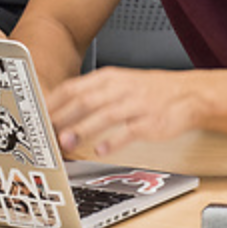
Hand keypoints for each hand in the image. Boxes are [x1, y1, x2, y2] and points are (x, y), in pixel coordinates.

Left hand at [46, 67, 202, 157]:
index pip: (74, 87)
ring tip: (66, 141)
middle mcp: (120, 88)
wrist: (188, 94)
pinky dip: (114, 140)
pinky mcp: (150, 122)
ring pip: (105, 115)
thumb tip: (61, 109)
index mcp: (109, 78)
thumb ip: (91, 95)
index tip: (38, 116)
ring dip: (83, 128)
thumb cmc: (150, 92)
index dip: (54, 102)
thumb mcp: (119, 84)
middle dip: (63, 116)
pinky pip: (129, 131)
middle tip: (45, 131)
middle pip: (86, 100)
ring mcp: (136, 104)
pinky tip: (101, 150)